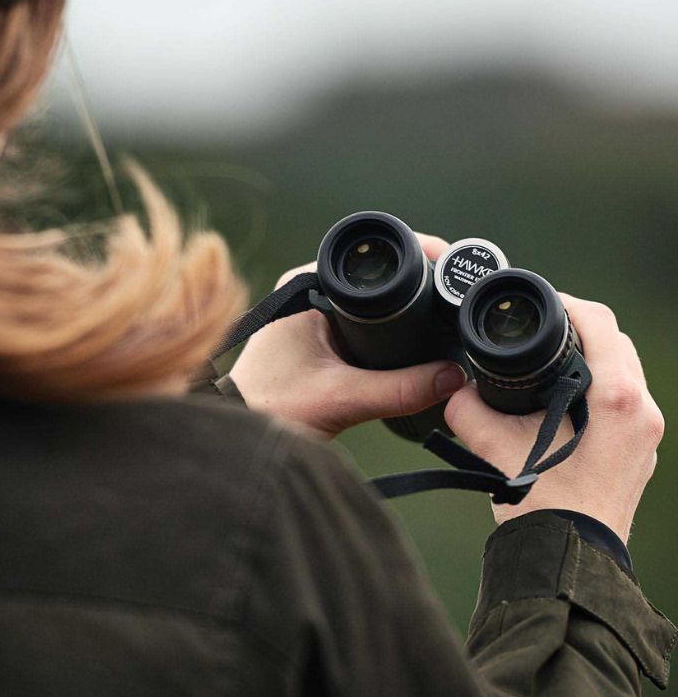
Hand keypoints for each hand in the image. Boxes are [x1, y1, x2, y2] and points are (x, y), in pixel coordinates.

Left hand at [230, 234, 466, 438]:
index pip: (371, 259)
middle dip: (416, 289)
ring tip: (440, 320)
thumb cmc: (270, 409)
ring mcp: (318, 313)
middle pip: (378, 280)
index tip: (447, 267)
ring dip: (404, 313)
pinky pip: (366, 325)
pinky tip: (413, 343)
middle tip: (454, 301)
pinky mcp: (324, 338)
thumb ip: (399, 390)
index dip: (415, 258)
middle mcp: (311, 291)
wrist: (242, 437)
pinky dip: (390, 333)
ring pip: (374, 304)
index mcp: (307, 284)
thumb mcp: (341, 398)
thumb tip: (453, 377)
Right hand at [444, 295, 664, 541]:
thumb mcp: (492, 445)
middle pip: (615, 340)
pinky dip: (600, 385)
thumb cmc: (543, 505)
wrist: (569, 555)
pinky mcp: (642, 447)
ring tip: (553, 360)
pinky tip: (568, 397)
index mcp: (614, 397)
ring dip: (593, 356)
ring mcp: (648, 430)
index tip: (540, 306)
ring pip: (625, 368)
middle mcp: (641, 409)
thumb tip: (454, 388)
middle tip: (543, 330)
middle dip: (579, 327)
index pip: (598, 322)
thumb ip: (466, 407)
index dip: (566, 304)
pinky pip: (627, 397)